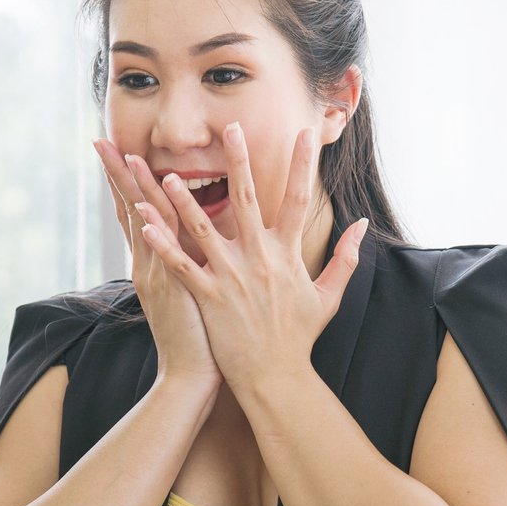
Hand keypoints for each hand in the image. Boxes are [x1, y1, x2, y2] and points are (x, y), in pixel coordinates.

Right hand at [95, 141, 218, 387]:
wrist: (191, 376)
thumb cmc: (199, 336)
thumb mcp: (188, 292)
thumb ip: (187, 263)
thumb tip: (194, 237)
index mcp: (154, 262)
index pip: (136, 213)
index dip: (126, 182)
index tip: (119, 151)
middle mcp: (150, 264)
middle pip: (130, 207)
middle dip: (117, 173)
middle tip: (99, 140)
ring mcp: (158, 275)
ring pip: (144, 221)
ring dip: (133, 187)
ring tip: (121, 154)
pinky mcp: (172, 288)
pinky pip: (161, 252)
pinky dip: (152, 230)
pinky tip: (142, 206)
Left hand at [138, 124, 366, 397]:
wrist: (277, 377)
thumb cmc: (299, 337)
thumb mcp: (329, 296)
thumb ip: (346, 257)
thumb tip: (362, 225)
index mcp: (287, 255)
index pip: (298, 200)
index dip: (303, 166)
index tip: (304, 134)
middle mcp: (258, 259)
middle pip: (246, 200)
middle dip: (238, 162)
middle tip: (231, 128)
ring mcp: (231, 277)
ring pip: (203, 230)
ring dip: (183, 201)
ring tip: (167, 174)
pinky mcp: (209, 297)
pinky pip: (181, 266)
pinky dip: (163, 245)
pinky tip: (144, 225)